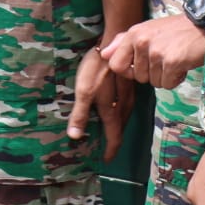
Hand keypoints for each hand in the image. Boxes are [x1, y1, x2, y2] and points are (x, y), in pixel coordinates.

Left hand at [67, 43, 132, 159]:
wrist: (113, 45)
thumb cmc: (95, 68)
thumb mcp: (84, 91)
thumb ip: (80, 114)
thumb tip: (75, 137)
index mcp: (112, 110)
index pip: (114, 137)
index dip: (110, 150)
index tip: (106, 159)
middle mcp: (124, 106)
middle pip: (121, 128)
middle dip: (115, 140)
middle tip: (107, 148)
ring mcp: (129, 95)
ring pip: (125, 117)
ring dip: (118, 127)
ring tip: (111, 132)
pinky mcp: (129, 85)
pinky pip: (127, 106)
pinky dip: (121, 114)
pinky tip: (116, 109)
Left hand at [101, 15, 204, 88]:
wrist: (202, 27)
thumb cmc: (174, 31)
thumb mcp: (146, 30)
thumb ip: (122, 42)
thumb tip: (104, 55)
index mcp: (133, 34)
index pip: (115, 64)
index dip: (127, 72)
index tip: (138, 68)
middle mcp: (141, 42)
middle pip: (138, 76)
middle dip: (151, 74)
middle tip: (164, 60)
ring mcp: (156, 52)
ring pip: (153, 82)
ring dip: (165, 76)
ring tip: (174, 60)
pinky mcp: (171, 62)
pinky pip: (167, 84)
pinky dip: (176, 79)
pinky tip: (182, 66)